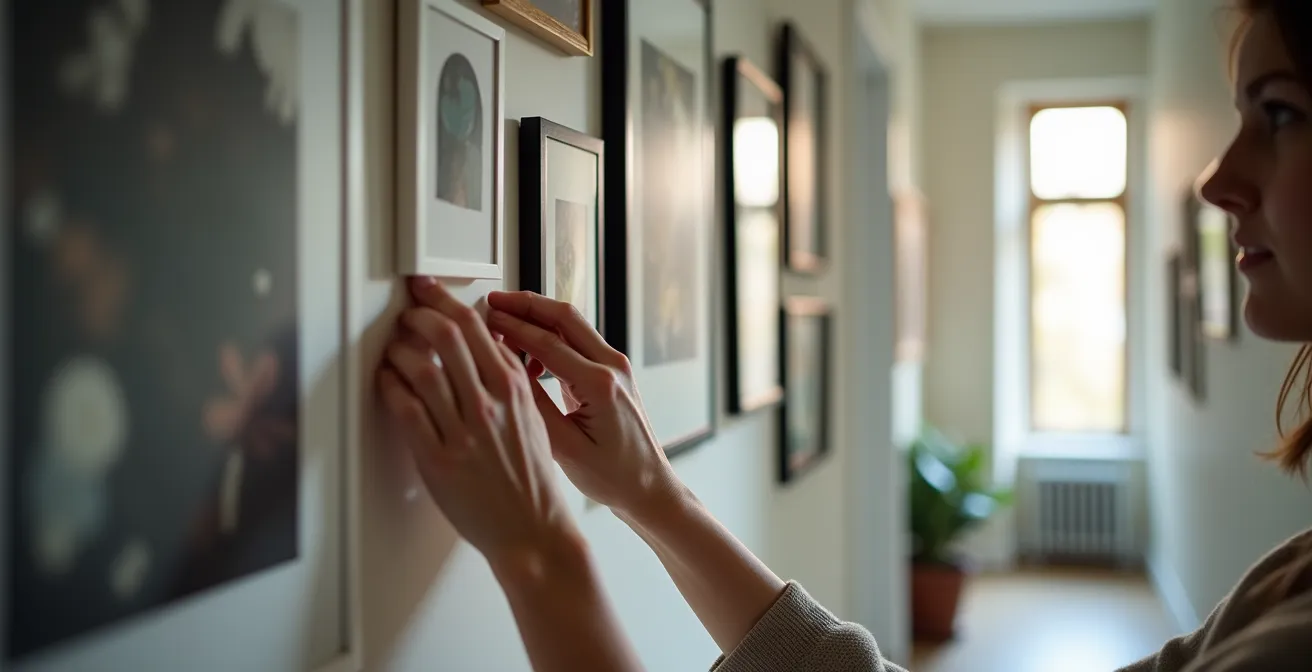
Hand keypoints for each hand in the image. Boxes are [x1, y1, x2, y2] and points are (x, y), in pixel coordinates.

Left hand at [378, 278, 579, 568]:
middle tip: (406, 309)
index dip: (446, 301)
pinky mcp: (438, 459)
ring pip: (422, 368)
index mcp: (516, 388)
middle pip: (447, 337)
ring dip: (400, 348)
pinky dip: (391, 386)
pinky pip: (406, 410)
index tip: (429, 290)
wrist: (533, 530)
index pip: (478, 326)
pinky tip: (387, 379)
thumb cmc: (532, 479)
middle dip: (419, 313)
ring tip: (394, 345)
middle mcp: (491, 403)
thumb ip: (511, 383)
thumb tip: (487, 349)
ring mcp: (464, 431)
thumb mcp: (534, 418)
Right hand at [484, 291, 682, 519]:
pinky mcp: (613, 373)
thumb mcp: (564, 448)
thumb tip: (506, 371)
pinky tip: (530, 355)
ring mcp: (616, 367)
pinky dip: (551, 338)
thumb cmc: (614, 477)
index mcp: (600, 385)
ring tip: (505, 323)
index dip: (512, 326)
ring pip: (572, 325)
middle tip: (494, 300)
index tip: (486, 316)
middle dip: (526, 304)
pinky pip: (578, 342)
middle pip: (564, 317)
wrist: (648, 487)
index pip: (548, 342)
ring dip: (538, 318)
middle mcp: (613, 367)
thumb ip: (534, 406)